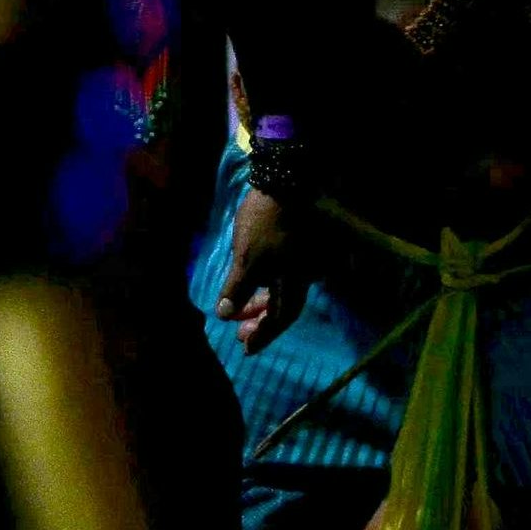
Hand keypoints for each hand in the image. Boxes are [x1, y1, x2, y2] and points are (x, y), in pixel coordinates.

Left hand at [212, 188, 311, 353]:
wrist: (288, 181)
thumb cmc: (265, 223)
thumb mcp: (246, 258)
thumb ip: (238, 289)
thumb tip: (224, 315)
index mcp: (296, 282)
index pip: (281, 318)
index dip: (263, 334)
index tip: (246, 347)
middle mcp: (306, 275)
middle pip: (284, 306)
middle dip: (260, 319)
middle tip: (239, 330)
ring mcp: (306, 259)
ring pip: (284, 289)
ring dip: (262, 301)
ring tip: (240, 306)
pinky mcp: (302, 244)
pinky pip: (286, 274)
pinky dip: (269, 284)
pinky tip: (256, 282)